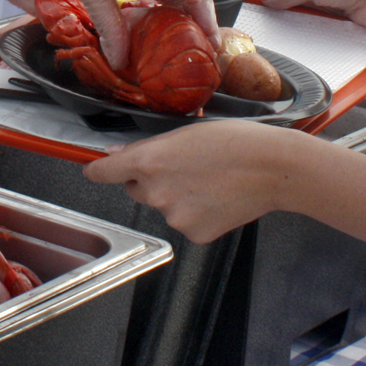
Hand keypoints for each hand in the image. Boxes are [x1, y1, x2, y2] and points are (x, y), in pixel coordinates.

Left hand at [85, 119, 309, 241]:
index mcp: (150, 160)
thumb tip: (120, 155)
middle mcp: (155, 190)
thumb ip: (151, 147)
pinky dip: (198, 213)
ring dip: (178, 196)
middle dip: (150, 180)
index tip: (93, 170)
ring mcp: (174, 215)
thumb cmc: (235, 140)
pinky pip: (186, 222)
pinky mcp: (194, 234)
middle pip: (136, 188)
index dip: (97, 170)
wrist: (272, 167)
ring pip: (164, 206)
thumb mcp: (187, 132)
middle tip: (183, 167)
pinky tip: (218, 199)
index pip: (103, 172)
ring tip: (210, 180)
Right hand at [258, 0, 365, 39]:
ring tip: (284, 46)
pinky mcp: (345, 33)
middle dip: (287, 21)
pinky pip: (326, 40)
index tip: (259, 13)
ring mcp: (335, 16)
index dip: (275, 2)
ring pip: (311, 28)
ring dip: (302, 34)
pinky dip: (318, 43)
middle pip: (300, 12)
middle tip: (269, 34)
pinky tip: (307, 50)